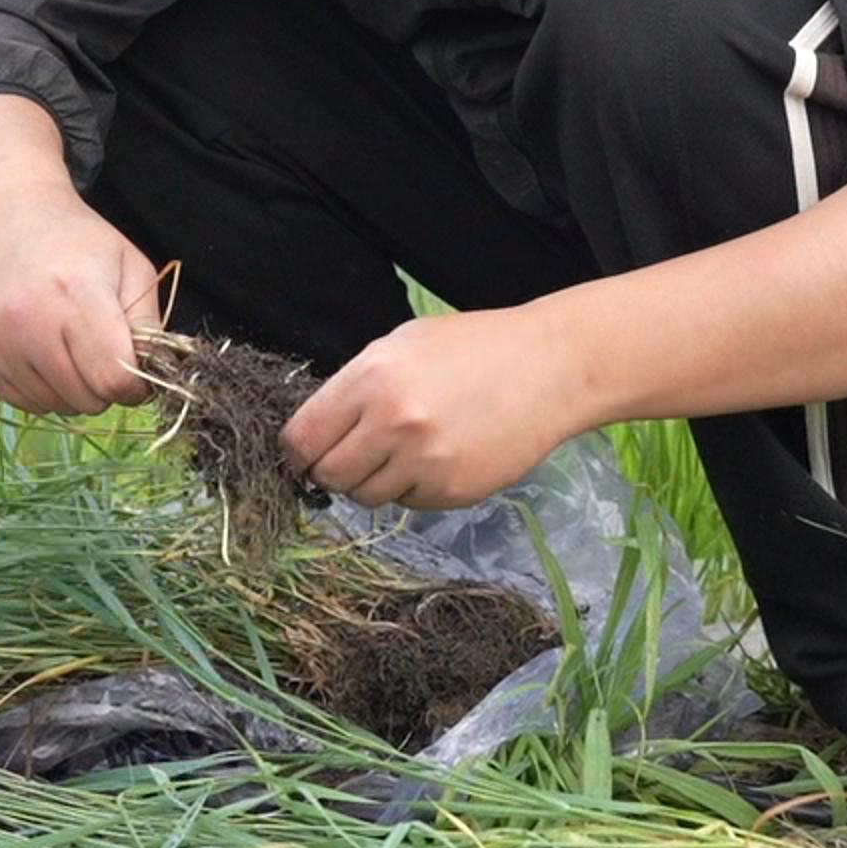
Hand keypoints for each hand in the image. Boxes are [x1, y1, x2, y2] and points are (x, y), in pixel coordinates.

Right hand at [0, 198, 160, 415]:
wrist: (9, 215)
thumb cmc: (79, 241)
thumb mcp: (132, 266)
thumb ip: (150, 326)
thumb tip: (152, 378)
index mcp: (77, 294)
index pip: (114, 379)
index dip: (136, 386)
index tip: (137, 373)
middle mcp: (30, 321)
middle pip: (87, 399)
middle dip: (105, 386)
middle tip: (102, 353)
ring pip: (56, 406)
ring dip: (73, 389)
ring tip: (70, 345)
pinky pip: (23, 402)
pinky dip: (43, 388)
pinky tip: (44, 351)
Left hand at [282, 306, 595, 508]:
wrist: (549, 368)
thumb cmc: (473, 347)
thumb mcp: (403, 344)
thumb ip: (356, 385)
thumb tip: (315, 432)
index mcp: (372, 378)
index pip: (302, 438)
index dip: (296, 452)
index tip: (304, 456)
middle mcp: (393, 423)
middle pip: (330, 475)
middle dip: (333, 470)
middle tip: (355, 456)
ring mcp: (424, 462)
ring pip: (366, 496)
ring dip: (375, 480)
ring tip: (407, 450)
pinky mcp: (452, 490)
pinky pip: (409, 503)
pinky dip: (415, 487)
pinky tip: (441, 456)